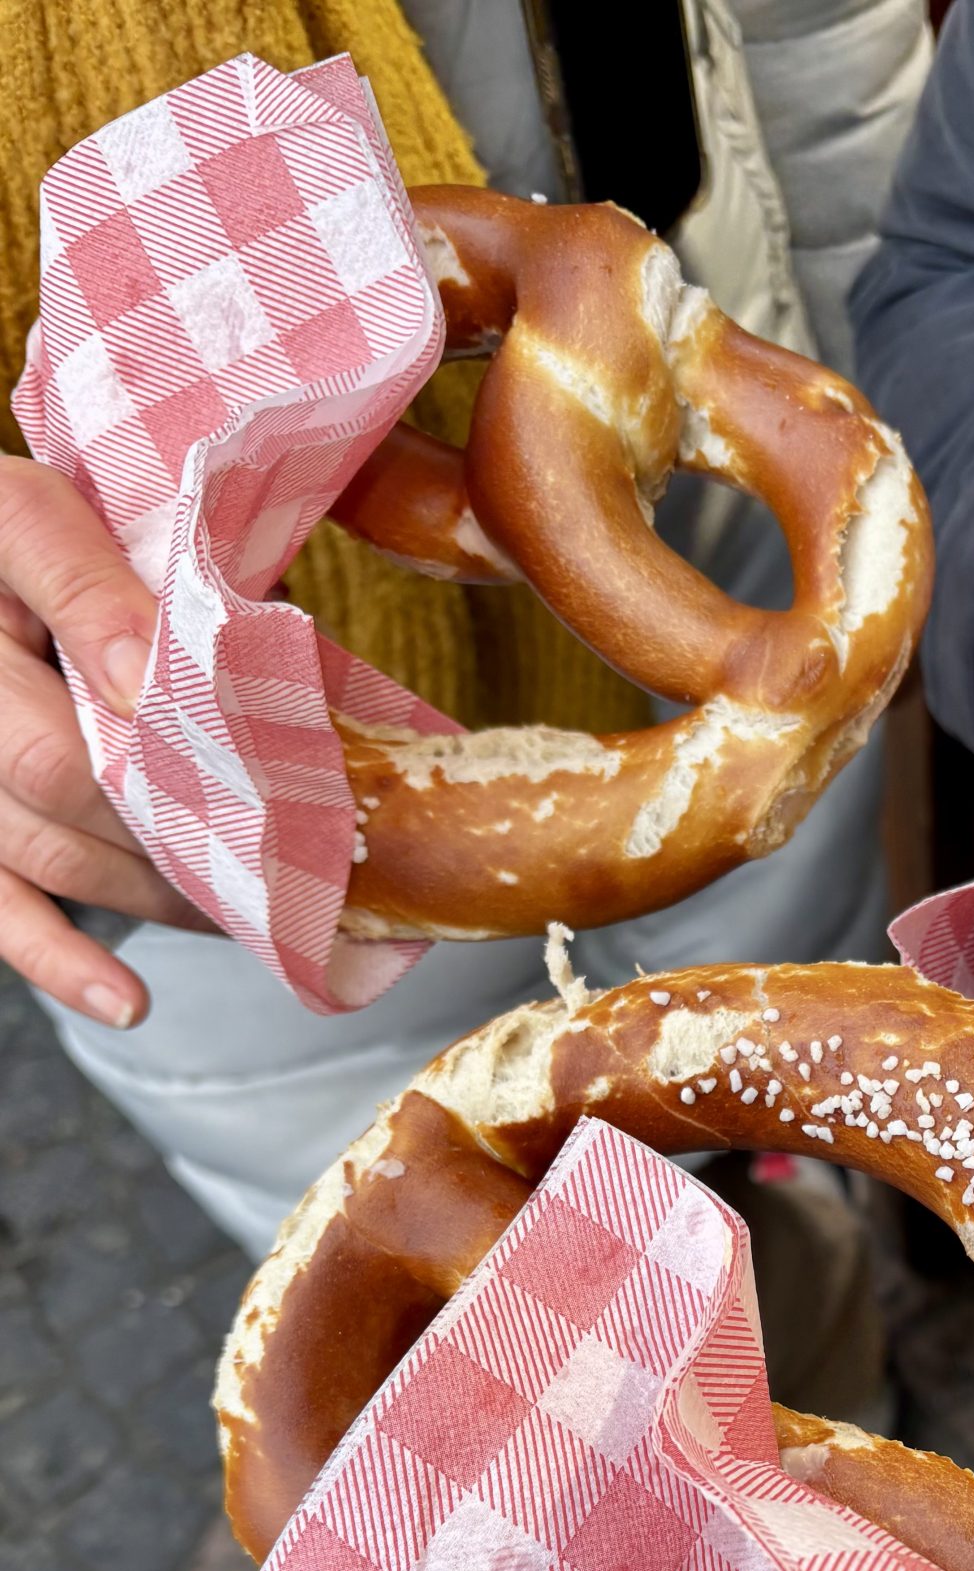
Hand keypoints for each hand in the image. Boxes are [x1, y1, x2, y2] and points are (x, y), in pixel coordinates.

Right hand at [0, 453, 207, 1025]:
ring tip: (249, 912)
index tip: (190, 688)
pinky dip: (58, 958)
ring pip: (40, 842)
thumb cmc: (71, 553)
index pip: (41, 548)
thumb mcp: (105, 519)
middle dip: (175, 814)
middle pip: (53, 757)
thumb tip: (215, 660)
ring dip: (152, 887)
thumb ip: (152, 566)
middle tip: (285, 847)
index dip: (115, 621)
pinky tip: (127, 1000)